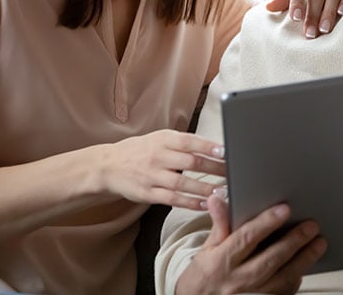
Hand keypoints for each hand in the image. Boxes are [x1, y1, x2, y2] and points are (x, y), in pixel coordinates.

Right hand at [102, 129, 224, 209]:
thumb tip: (215, 147)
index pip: (190, 142)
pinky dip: (190, 203)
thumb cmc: (142, 150)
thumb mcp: (160, 138)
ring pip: (183, 184)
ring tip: (223, 192)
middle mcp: (158, 156)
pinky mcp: (148, 194)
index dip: (209, 147)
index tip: (227, 152)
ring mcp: (152, 176)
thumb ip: (184, 143)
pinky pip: (172, 199)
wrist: (109, 166)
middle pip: (191, 163)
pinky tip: (205, 205)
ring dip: (205, 189)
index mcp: (164, 139)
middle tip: (234, 173)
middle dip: (214, 169)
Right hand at [176, 195, 325, 293]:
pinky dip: (297, 277)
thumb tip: (217, 198)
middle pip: (270, 259)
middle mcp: (238, 280)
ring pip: (282, 278)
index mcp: (222, 261)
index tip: (284, 209)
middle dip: (293, 241)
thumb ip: (219, 225)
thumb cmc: (204, 276)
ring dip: (303, 260)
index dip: (266, 223)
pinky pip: (284, 291)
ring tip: (319, 243)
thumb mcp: (206, 249)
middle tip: (311, 225)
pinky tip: (307, 263)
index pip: (246, 238)